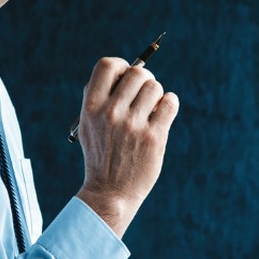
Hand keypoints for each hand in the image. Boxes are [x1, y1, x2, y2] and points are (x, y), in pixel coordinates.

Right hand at [75, 57, 179, 235]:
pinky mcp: (153, 137)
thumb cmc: (101, 155)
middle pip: (137, 73)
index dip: (121, 65)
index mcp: (91, 107)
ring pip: (155, 87)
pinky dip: (170, 104)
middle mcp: (111, 113)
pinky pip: (170, 103)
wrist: (110, 193)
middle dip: (144, 80)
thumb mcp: (88, 125)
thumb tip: (122, 69)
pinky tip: (162, 114)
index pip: (107, 65)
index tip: (126, 77)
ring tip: (151, 109)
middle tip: (144, 95)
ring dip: (157, 95)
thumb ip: (99, 97)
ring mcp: (133, 125)